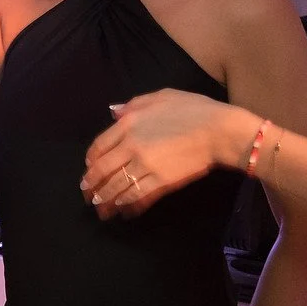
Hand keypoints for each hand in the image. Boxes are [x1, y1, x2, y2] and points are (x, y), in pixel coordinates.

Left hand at [82, 90, 254, 218]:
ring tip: (100, 209)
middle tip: (87, 195)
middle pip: (102, 169)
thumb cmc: (194, 110)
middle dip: (91, 185)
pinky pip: (138, 196)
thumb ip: (134, 104)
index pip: (99, 146)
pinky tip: (123, 210)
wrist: (219, 131)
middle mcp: (131, 146)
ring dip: (105, 200)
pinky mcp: (161, 182)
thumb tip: (114, 111)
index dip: (91, 160)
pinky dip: (128, 204)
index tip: (88, 169)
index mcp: (128, 124)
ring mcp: (145, 166)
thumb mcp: (161, 96)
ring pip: (117, 186)